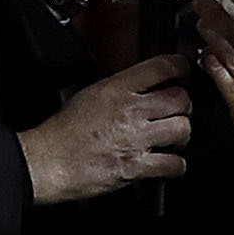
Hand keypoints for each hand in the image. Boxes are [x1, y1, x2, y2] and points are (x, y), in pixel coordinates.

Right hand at [20, 53, 193, 197]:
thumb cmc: (63, 131)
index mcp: (117, 88)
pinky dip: (175, 166)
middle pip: (180, 99)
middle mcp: (130, 111)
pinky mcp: (135, 167)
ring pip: (183, 129)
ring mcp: (135, 139)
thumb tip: (142, 86)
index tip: (185, 72)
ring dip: (181, 136)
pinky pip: (173, 164)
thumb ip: (119, 89)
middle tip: (177, 113)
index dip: (182, 67)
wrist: (48, 161)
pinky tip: (168, 163)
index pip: (162, 67)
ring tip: (172, 139)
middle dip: (183, 107)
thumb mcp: (90, 94)